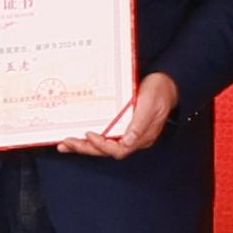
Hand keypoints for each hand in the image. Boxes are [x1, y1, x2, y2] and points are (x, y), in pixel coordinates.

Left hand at [60, 72, 182, 159]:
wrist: (167, 82)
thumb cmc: (160, 91)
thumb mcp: (151, 104)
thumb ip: (140, 124)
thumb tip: (128, 141)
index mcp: (142, 137)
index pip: (120, 149)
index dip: (103, 145)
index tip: (89, 135)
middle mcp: (133, 139)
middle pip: (107, 150)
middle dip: (86, 148)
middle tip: (67, 143)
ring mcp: (127, 134)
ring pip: (103, 145)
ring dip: (83, 146)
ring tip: (65, 144)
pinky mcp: (122, 127)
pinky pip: (104, 136)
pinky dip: (89, 139)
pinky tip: (77, 137)